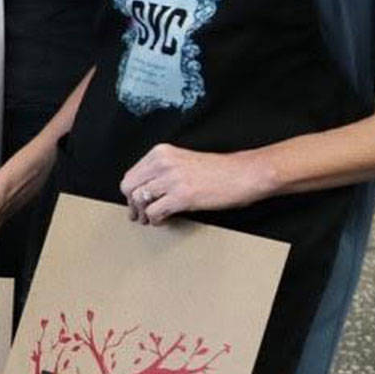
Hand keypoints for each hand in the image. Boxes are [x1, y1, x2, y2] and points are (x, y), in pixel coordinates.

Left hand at [121, 143, 274, 223]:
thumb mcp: (182, 161)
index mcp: (161, 152)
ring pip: (139, 200)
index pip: (131, 174)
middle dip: (132, 204)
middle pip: (129, 188)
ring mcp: (172, 179)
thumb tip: (142, 190)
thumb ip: (161, 171)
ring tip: (150, 220)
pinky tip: (162, 221)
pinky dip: (155, 220)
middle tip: (137, 215)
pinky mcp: (182, 196)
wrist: (244, 174)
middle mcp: (163, 163)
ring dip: (143, 214)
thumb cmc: (219, 170)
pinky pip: (155, 212)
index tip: (133, 202)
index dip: (130, 193)